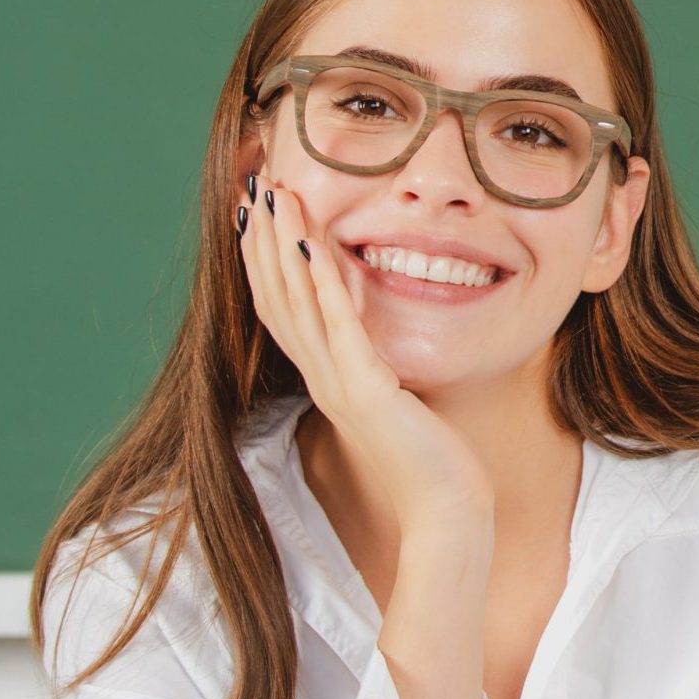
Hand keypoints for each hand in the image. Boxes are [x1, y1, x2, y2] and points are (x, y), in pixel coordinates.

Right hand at [239, 178, 494, 526]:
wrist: (445, 512)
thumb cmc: (431, 461)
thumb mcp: (396, 400)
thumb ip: (378, 368)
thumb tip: (377, 343)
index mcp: (326, 379)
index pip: (280, 309)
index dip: (263, 259)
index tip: (256, 213)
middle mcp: (322, 379)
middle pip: (276, 297)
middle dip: (263, 238)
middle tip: (253, 186)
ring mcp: (339, 386)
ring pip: (296, 303)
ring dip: (283, 244)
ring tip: (274, 195)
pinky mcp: (367, 392)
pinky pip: (339, 328)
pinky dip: (323, 283)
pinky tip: (314, 244)